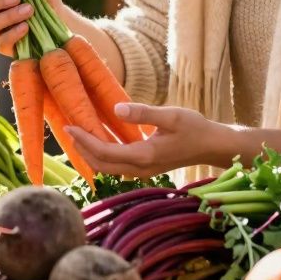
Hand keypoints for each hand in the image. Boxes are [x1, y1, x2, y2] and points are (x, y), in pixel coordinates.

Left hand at [65, 103, 228, 176]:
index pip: (105, 152)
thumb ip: (143, 113)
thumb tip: (116, 108)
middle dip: (82, 148)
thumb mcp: (171, 115)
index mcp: (144, 156)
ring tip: (78, 133)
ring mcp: (143, 171)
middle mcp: (140, 169)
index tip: (69, 126)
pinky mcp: (145, 168)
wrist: (212, 146)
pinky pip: (117, 165)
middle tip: (68, 128)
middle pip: (101, 165)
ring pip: (108, 167)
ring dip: (91, 153)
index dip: (84, 140)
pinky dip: (102, 154)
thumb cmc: (195, 128)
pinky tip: (98, 137)